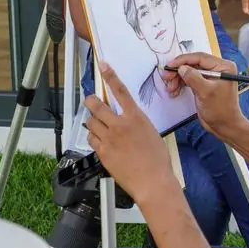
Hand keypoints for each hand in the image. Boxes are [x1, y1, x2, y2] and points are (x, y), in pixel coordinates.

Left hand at [84, 62, 173, 202]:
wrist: (152, 181)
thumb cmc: (157, 159)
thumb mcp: (151, 133)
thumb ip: (137, 123)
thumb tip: (128, 120)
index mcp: (135, 117)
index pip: (120, 91)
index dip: (110, 76)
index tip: (103, 66)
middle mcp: (120, 125)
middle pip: (96, 106)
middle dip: (91, 101)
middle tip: (90, 100)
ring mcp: (109, 138)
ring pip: (91, 122)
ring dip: (93, 122)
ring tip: (99, 126)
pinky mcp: (102, 152)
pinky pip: (92, 139)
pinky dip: (94, 138)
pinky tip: (101, 142)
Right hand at [163, 52, 245, 138]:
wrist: (225, 126)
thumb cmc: (221, 110)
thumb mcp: (206, 92)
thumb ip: (193, 78)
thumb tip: (181, 68)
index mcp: (223, 66)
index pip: (200, 57)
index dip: (183, 60)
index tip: (170, 65)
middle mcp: (217, 69)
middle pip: (193, 64)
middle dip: (179, 71)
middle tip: (167, 77)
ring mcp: (210, 77)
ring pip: (190, 72)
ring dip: (178, 79)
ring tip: (171, 88)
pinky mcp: (204, 85)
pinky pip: (190, 80)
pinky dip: (181, 84)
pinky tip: (175, 91)